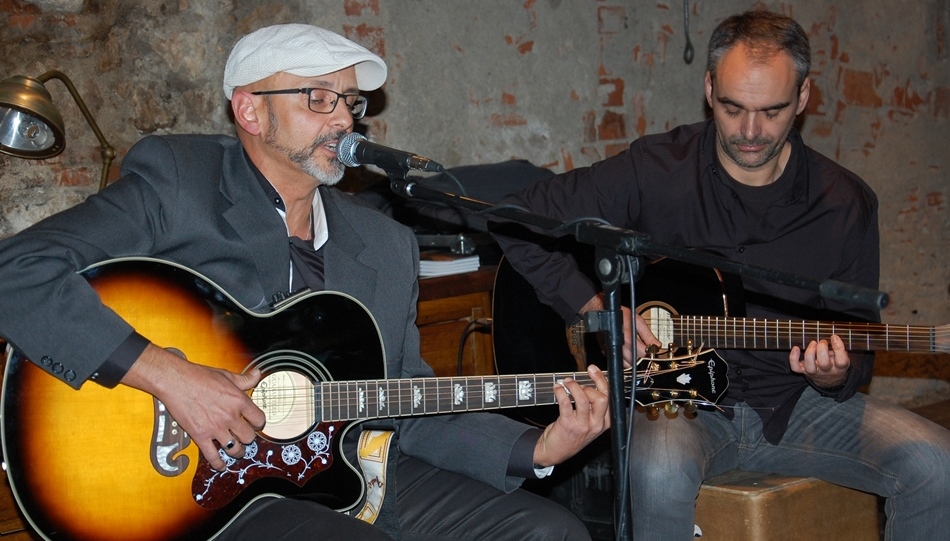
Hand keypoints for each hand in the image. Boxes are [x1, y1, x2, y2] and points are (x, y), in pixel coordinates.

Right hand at [121, 344, 265, 469]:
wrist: (176, 381)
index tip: (255, 424)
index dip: (258, 423)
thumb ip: (244, 379)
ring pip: (235, 449)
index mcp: (239, 401)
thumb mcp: (226, 375)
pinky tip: (221, 465)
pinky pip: (213, 456)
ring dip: (237, 452)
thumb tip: (257, 374)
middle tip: (244, 437)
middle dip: (248, 438)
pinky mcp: (200, 436)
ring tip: (236, 451)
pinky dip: (218, 463)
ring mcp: (215, 428)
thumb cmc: (199, 377)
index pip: (259, 419)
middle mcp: (230, 416)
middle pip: (249, 437)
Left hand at [533, 365, 609, 466]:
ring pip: (584, 399)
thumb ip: (594, 407)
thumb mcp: (590, 423)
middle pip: (602, 398)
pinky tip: (557, 389)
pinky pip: (566, 403)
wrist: (556, 452)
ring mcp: (583, 426)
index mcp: (605, 422)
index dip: (602, 381)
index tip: (593, 370)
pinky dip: (561, 392)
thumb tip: (590, 384)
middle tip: (579, 381)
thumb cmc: (572, 435)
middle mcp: (596, 424)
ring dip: (574, 387)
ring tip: (566, 383)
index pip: (610, 398)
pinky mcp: (568, 425)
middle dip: (591, 385)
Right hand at [581, 294, 662, 366]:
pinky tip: (625, 350)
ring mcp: (612, 350)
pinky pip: (618, 361)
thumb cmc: (620, 314)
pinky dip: (623, 358)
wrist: (604, 312)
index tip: (651, 348)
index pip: (642, 353)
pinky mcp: (606, 352)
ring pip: (625, 364)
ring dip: (631, 360)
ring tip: (634, 349)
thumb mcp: (637, 321)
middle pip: (634, 361)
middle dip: (640, 356)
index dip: (649, 351)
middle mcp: (619, 346)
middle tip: (642, 348)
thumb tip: (657, 345)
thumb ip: (648, 335)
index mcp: (628, 338)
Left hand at [788, 334, 850, 389]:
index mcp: (839, 367)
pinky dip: (793, 358)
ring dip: (810, 353)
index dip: (838, 348)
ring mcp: (814, 372)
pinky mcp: (804, 371)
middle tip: (822, 341)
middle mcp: (827, 371)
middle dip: (822, 349)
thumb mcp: (842, 356)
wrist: (830, 380)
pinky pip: (796, 368)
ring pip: (810, 367)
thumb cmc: (835, 362)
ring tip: (813, 343)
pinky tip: (796, 348)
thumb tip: (833, 338)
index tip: (834, 337)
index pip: (841, 361)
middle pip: (824, 363)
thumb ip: (839, 349)